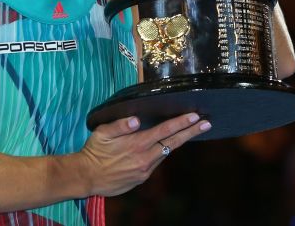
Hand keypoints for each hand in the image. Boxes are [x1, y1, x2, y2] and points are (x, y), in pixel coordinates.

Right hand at [78, 113, 211, 196]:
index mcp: (137, 144)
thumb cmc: (94, 151)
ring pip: (166, 153)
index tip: (195, 117)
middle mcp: (145, 158)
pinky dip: (163, 153)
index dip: (181, 123)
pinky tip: (166, 146)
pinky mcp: (141, 178)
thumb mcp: (102, 132)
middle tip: (207, 124)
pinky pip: (156, 163)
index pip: (164, 131)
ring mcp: (144, 170)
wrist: (87, 177)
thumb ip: (119, 125)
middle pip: (172, 143)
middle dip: (191, 132)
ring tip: (190, 132)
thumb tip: (136, 119)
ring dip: (178, 142)